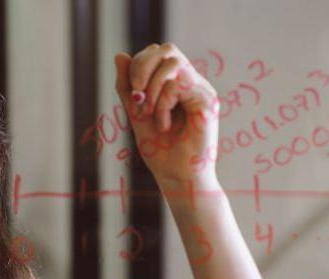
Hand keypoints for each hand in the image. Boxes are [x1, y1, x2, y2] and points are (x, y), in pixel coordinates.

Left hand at [114, 43, 220, 186]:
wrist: (177, 179)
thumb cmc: (160, 152)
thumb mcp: (136, 114)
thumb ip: (128, 87)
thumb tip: (120, 55)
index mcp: (175, 85)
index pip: (155, 54)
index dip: (137, 67)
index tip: (131, 98)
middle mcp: (191, 84)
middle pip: (166, 49)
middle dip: (142, 68)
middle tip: (136, 98)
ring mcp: (201, 90)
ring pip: (173, 61)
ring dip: (152, 87)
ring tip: (148, 113)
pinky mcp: (207, 100)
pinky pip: (178, 84)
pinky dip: (162, 104)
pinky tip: (163, 125)